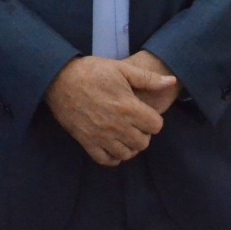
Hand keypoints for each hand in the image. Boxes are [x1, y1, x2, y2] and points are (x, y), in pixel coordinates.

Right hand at [44, 56, 175, 166]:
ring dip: (129, 146)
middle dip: (143, 133)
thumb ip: (148, 79)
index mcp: (128, 108)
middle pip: (143, 143)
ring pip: (127, 154)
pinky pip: (107, 160)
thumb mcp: (121, 69)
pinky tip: (112, 144)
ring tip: (124, 133)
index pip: (156, 126)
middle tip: (134, 123)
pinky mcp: (87, 143)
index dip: (153, 119)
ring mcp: (102, 137)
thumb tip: (171, 82)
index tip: (144, 112)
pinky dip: (113, 156)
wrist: (59, 79)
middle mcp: (117, 126)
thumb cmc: (92, 72)